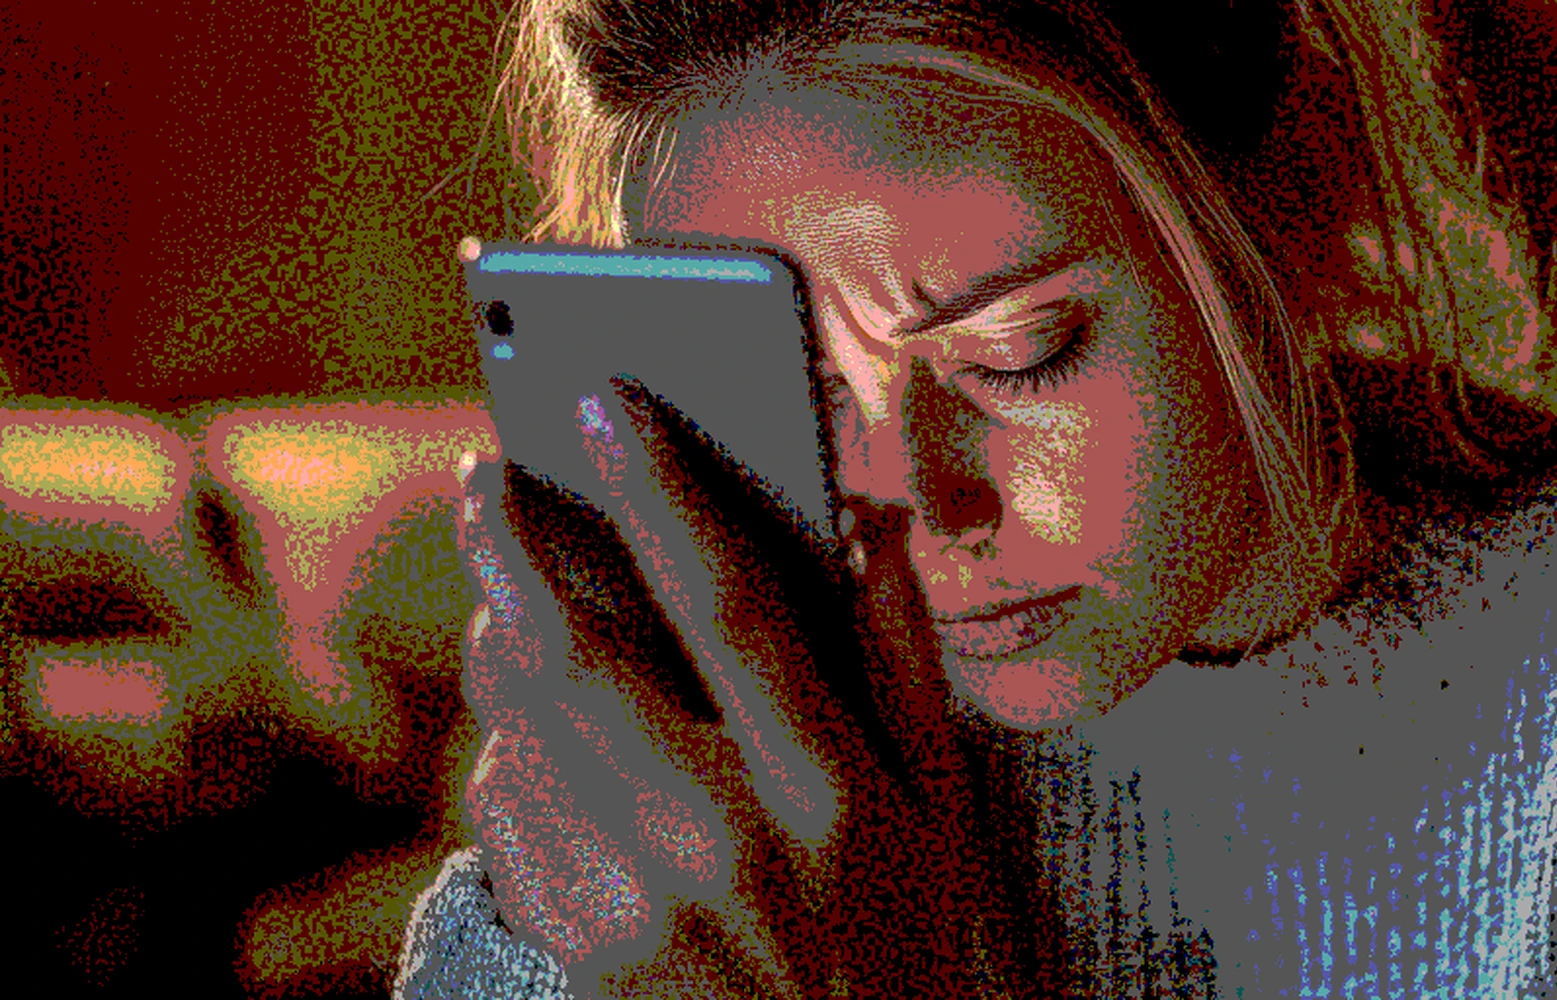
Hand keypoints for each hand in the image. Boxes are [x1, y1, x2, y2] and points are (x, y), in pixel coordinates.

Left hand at [452, 378, 869, 995]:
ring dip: (498, 647)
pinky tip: (527, 731)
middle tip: (482, 480)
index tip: (606, 408)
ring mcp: (643, 903)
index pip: (730, 606)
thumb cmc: (908, 934)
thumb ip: (903, 659)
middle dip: (514, 552)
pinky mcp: (586, 955)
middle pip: (581, 661)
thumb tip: (870, 524)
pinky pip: (507, 821)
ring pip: (524, 735)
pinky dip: (504, 754)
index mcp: (827, 783)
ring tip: (501, 594)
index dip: (661, 493)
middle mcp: (726, 837)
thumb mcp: (942, 802)